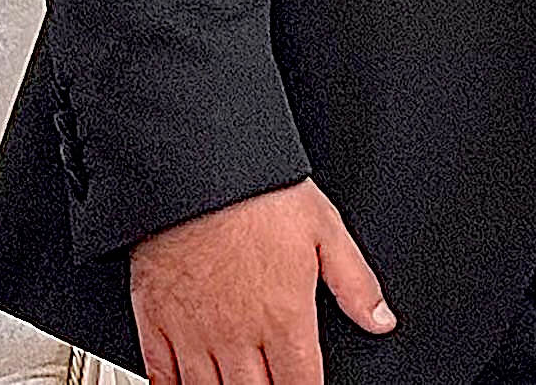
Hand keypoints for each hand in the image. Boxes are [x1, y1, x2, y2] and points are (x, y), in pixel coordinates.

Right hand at [128, 176, 392, 384]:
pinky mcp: (155, 322)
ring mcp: (193, 333)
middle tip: (272, 384)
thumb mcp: (327, 231)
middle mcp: (238, 334)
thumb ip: (355, 284)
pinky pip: (161, 375)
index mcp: (284, 316)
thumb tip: (380, 319)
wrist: (196, 172)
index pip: (301, 383)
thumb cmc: (259, 195)